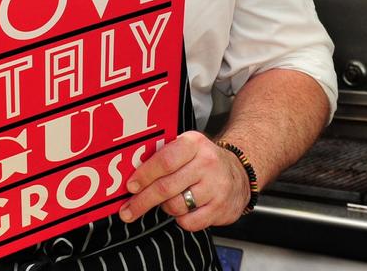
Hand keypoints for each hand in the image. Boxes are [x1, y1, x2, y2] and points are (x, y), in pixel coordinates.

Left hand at [117, 131, 248, 231]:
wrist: (239, 173)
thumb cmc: (203, 160)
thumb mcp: (186, 147)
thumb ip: (163, 154)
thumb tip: (130, 170)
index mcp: (194, 144)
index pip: (164, 160)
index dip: (144, 175)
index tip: (130, 186)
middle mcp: (207, 164)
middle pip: (166, 187)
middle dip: (142, 201)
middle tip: (127, 211)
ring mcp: (217, 187)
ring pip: (176, 206)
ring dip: (164, 207)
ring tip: (166, 202)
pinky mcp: (222, 208)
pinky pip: (190, 222)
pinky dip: (180, 219)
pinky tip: (183, 210)